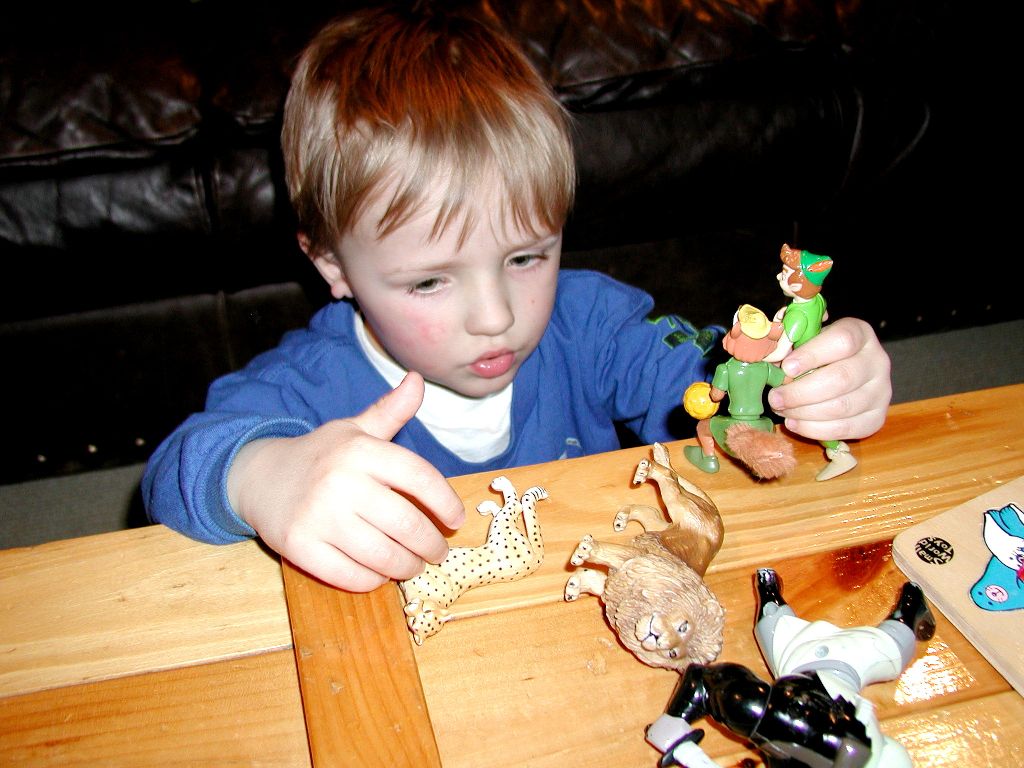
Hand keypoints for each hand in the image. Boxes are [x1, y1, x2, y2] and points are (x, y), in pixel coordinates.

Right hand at [227, 372, 465, 591]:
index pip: (419, 477)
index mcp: (360, 450)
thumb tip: (418, 379)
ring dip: (407, 566)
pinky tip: (380, 573)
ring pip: (383, 556)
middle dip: (431, 545)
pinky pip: (352, 575)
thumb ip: (390, 410)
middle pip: (407, 524)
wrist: (259, 477)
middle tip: (438, 552)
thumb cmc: (321, 455)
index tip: (457, 519)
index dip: (446, 502)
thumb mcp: (354, 429)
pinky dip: (374, 580)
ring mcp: (318, 516)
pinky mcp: (300, 547)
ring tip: (414, 564)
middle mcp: (341, 482)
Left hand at [767, 317, 890, 441]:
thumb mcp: (808, 339)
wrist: (846, 372)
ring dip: (804, 412)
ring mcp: (881, 392)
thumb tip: (773, 358)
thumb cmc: (819, 353)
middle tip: (775, 397)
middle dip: (801, 392)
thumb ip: (793, 344)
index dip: (812, 355)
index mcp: (861, 334)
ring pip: (842, 407)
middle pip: (841, 379)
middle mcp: (877, 361)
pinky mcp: (876, 418)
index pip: (842, 341)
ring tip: (782, 411)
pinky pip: (845, 429)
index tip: (786, 368)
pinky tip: (795, 423)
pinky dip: (815, 429)